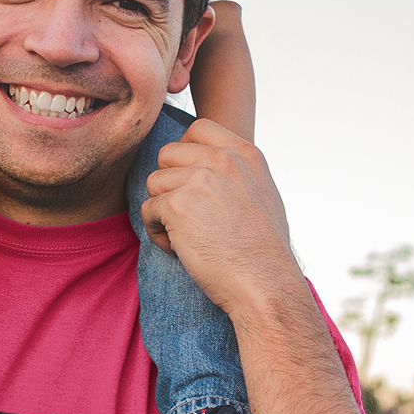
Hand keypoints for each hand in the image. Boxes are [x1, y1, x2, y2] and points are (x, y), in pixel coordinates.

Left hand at [140, 119, 293, 318]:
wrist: (265, 284)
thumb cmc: (264, 251)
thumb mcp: (262, 194)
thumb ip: (235, 173)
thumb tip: (206, 165)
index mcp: (245, 154)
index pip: (199, 129)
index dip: (185, 153)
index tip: (190, 181)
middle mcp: (223, 160)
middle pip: (168, 154)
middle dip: (170, 185)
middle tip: (188, 216)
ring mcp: (199, 180)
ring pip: (154, 182)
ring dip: (162, 211)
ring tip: (186, 237)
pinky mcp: (177, 204)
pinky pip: (148, 210)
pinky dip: (158, 233)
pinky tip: (181, 249)